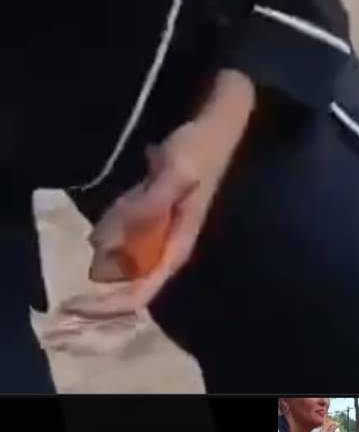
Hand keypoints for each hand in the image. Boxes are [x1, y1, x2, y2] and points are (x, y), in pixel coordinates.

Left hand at [62, 70, 254, 322]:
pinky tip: (96, 231)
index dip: (112, 305)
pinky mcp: (152, 212)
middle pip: (132, 281)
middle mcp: (168, 244)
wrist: (216, 124)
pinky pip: (125, 235)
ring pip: (125, 258)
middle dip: (102, 291)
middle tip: (69, 298)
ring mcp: (160, 228)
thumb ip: (146, 208)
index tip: (78, 307)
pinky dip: (109, 237)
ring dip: (103, 264)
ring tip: (79, 265)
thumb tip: (108, 244)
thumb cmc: (197, 151)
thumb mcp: (173, 176)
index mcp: (176, 246)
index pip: (143, 291)